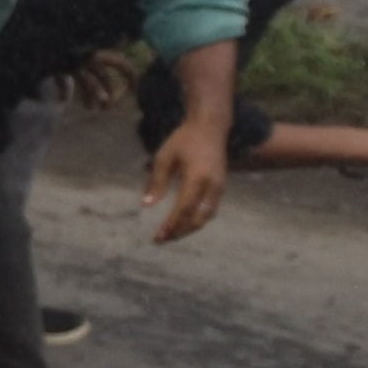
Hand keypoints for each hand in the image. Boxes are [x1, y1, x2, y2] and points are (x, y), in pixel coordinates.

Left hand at [141, 111, 232, 241]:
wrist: (210, 127)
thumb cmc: (183, 140)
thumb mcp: (164, 157)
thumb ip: (156, 182)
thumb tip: (146, 206)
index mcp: (197, 178)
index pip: (184, 209)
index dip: (172, 225)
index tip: (157, 236)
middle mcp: (212, 186)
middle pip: (198, 218)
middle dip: (180, 232)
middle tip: (161, 240)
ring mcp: (220, 187)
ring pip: (206, 217)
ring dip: (189, 228)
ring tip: (170, 235)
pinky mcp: (221, 187)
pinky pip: (210, 210)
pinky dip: (197, 220)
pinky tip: (183, 224)